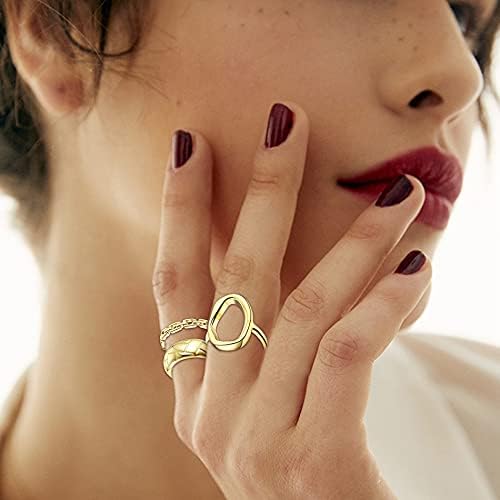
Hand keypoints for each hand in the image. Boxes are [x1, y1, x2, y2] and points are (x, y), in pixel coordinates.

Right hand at [152, 101, 430, 498]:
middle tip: (286, 121)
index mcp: (195, 396)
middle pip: (232, 278)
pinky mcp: (312, 461)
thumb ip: (257, 345)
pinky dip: (383, 302)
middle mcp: (211, 414)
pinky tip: (416, 264)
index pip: (174, 286)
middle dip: (259, 191)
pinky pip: (346, 353)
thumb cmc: (303, 470)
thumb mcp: (261, 404)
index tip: (188, 147)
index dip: (178, 212)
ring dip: (355, 240)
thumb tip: (274, 253)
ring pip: (302, 307)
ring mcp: (253, 438)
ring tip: (402, 191)